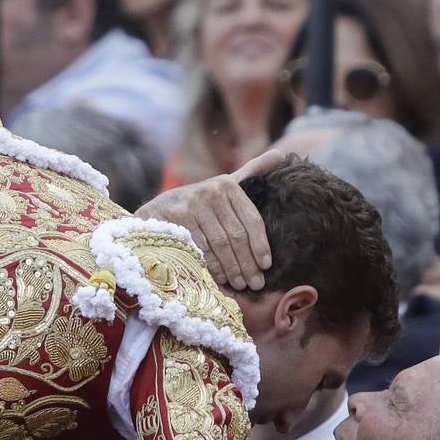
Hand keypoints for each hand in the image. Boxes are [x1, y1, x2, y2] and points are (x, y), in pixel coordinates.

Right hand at [135, 149, 283, 290]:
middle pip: (237, 235)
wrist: (158, 210)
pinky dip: (212, 266)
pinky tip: (220, 278)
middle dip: (248, 263)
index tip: (266, 265)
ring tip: (240, 284)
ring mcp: (194, 203)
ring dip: (232, 268)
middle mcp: (212, 191)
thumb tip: (281, 155)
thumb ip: (251, 172)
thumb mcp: (224, 185)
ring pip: (220, 244)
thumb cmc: (200, 203)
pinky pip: (201, 247)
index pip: (252, 219)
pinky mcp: (178, 217)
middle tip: (255, 283)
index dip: (261, 245)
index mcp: (228, 185)